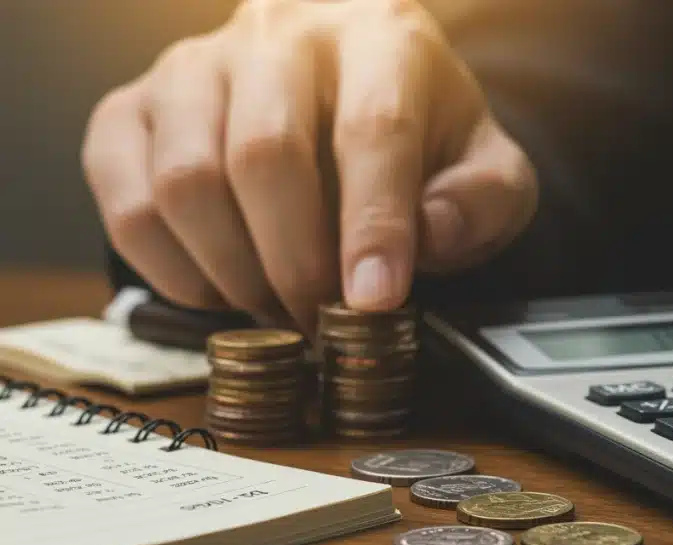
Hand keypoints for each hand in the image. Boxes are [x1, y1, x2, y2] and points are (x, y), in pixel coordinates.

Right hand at [82, 0, 536, 332]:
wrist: (351, 89)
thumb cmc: (422, 138)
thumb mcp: (485, 167)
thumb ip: (483, 201)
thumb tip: (432, 235)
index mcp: (380, 37)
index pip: (372, 128)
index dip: (373, 224)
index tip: (374, 300)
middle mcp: (276, 34)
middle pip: (264, 154)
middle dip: (296, 262)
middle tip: (323, 322)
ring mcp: (193, 67)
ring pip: (184, 179)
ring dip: (233, 272)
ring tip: (278, 308)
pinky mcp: (132, 107)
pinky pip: (126, 199)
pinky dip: (170, 268)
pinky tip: (223, 289)